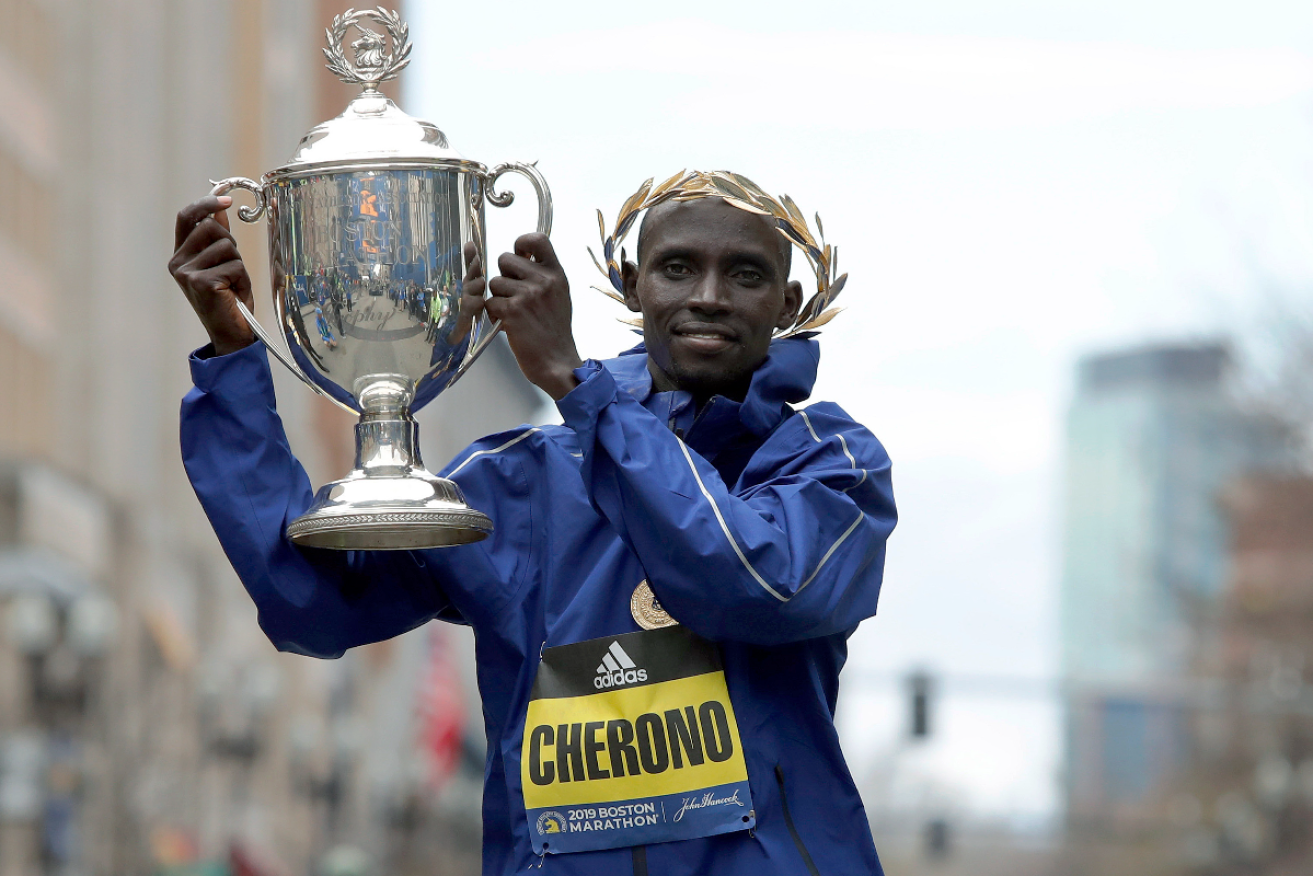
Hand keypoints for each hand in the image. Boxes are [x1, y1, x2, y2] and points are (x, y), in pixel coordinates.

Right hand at [168, 196, 255, 355]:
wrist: (232, 334)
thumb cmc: (229, 299)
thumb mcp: (223, 263)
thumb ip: (218, 237)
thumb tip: (220, 210)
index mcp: (180, 255)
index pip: (186, 217)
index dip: (206, 203)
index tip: (227, 199)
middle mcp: (177, 262)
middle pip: (210, 228)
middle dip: (231, 244)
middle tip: (233, 268)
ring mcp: (186, 273)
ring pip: (225, 246)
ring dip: (238, 264)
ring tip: (233, 284)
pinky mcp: (201, 283)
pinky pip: (233, 265)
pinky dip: (242, 279)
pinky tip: (235, 294)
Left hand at [480, 234, 582, 399]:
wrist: (557, 361)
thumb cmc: (555, 331)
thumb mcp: (559, 295)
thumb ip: (543, 275)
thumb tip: (522, 254)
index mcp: (556, 274)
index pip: (537, 239)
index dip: (521, 243)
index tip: (519, 255)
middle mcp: (543, 280)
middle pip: (505, 259)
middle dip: (504, 276)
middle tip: (515, 295)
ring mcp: (527, 295)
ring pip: (494, 283)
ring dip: (498, 298)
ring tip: (515, 314)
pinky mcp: (512, 311)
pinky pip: (490, 302)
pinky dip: (494, 314)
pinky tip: (509, 324)